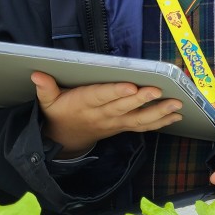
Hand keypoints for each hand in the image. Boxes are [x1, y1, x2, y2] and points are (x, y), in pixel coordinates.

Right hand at [32, 71, 182, 156]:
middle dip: (143, 99)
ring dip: (159, 113)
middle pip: (124, 107)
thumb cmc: (59, 114)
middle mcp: (103, 115)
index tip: (131, 86)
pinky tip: (176, 116)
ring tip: (177, 105)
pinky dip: (161, 122)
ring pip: (139, 119)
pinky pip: (143, 127)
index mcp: (85, 104)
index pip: (102, 96)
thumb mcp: (48, 102)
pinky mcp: (123, 127)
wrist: (65, 141)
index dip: (116, 92)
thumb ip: (45, 88)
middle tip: (160, 91)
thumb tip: (37, 73)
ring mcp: (115, 123)